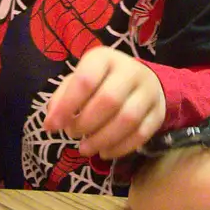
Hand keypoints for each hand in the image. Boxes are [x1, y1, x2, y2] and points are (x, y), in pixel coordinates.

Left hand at [43, 46, 166, 158]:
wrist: (143, 80)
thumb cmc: (102, 81)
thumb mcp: (80, 79)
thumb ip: (63, 97)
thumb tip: (51, 123)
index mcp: (106, 58)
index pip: (86, 80)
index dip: (67, 105)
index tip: (52, 126)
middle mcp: (131, 71)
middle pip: (109, 100)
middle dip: (85, 123)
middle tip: (72, 134)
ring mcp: (149, 92)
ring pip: (127, 119)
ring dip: (102, 139)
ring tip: (85, 148)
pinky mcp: (158, 113)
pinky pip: (141, 134)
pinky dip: (120, 148)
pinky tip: (105, 152)